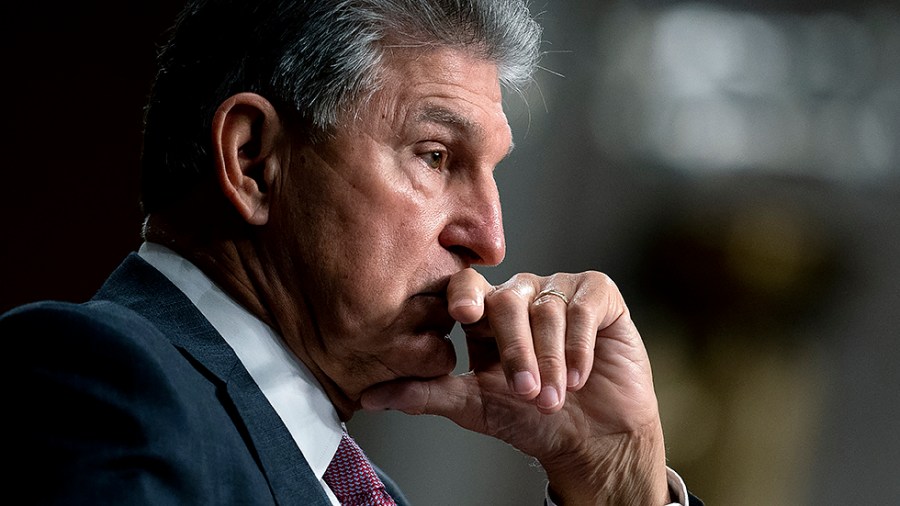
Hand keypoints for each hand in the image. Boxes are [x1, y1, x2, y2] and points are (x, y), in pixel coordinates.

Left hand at [361, 268, 669, 504]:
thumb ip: (425, 394)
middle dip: (517, 351)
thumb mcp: (474, 406)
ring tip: (555, 397)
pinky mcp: (598, 296)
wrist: (593, 439)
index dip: (463, 295)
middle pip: (507, 301)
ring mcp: (560, 291)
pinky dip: (580, 346)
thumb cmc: (533, 420)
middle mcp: (522, 295)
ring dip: (551, 360)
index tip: (462, 314)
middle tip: (526, 392)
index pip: (466, 287)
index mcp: (487, 314)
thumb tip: (371, 396)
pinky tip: (581, 376)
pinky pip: (583, 305)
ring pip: (547, 308)